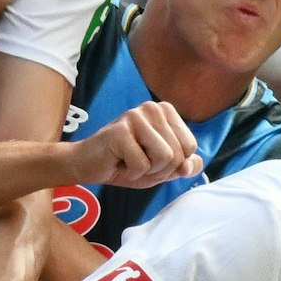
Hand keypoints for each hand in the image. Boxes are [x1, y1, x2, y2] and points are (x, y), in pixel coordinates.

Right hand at [67, 101, 200, 188]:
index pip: (190, 147)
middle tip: (137, 161)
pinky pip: (143, 164)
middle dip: (160, 169)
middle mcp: (152, 107)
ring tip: (129, 161)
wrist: (87, 165)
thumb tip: (192, 165)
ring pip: (165, 158)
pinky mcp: (120, 131)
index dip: (173, 164)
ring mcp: (135, 116)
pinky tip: (118, 162)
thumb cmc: (125, 163)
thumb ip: (183, 165)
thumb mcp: (161, 168)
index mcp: (165, 111)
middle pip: (178, 154)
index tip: (151, 158)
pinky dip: (132, 173)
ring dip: (147, 171)